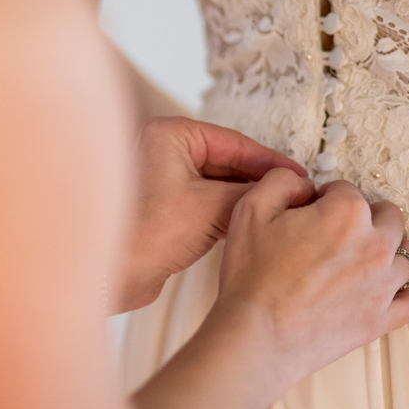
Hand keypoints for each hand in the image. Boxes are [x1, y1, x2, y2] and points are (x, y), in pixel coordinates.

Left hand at [118, 117, 306, 312]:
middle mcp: (161, 150)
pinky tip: (251, 224)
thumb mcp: (211, 207)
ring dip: (243, 199)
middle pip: (225, 162)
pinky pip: (203, 203)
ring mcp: (159, 179)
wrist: (110, 274)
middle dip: (258, 181)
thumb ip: (250, 194)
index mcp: (168, 135)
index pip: (233, 142)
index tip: (298, 175)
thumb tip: (280, 190)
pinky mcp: (161, 208)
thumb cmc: (146, 234)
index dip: (269, 161)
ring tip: (279, 211)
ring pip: (215, 184)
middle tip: (294, 195)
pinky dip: (226, 212)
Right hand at [211, 170, 408, 394]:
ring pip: (407, 255)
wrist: (256, 335)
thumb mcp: (251, 209)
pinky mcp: (382, 319)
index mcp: (347, 213)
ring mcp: (384, 284)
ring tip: (356, 260)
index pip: (346, 190)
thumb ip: (281, 181)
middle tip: (334, 234)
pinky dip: (400, 292)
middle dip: (365, 217)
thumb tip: (305, 184)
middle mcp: (376, 244)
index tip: (308, 214)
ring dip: (387, 251)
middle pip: (389, 216)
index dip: (324, 198)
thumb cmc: (252, 274)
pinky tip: (377, 290)